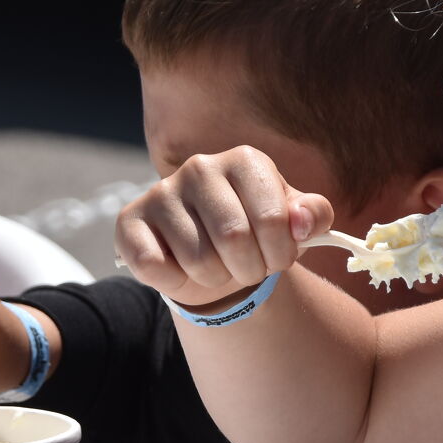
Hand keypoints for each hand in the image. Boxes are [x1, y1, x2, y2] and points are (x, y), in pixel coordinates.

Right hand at [113, 147, 331, 307]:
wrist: (213, 254)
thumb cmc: (255, 234)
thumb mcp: (293, 224)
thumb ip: (312, 216)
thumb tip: (303, 223)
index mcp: (244, 161)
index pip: (273, 219)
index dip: (281, 254)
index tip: (278, 257)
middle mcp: (200, 167)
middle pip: (234, 239)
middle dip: (249, 270)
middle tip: (247, 268)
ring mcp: (161, 192)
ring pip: (198, 261)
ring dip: (214, 279)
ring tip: (216, 267)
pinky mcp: (129, 221)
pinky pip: (154, 267)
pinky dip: (174, 281)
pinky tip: (178, 267)